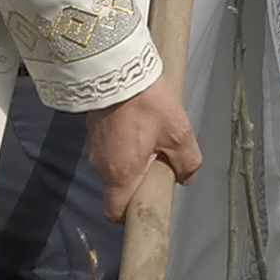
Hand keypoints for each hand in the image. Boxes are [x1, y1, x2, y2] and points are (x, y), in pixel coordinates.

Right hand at [79, 78, 201, 205]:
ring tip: (151, 135)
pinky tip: (138, 122)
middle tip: (159, 160)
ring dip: (131, 157)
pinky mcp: (92, 127)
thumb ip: (187, 162)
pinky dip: (123, 142)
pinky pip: (109, 145)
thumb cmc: (148, 103)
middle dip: (137, 180)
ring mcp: (93, 145)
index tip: (147, 200)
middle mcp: (101, 165)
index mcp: (121, 174)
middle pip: (117, 186)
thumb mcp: (178, 134)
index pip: (114, 211)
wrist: (116, 66)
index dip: (129, 213)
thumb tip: (186, 178)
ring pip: (114, 164)